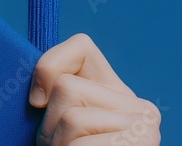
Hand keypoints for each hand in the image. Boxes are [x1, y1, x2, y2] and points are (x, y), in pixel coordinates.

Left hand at [29, 33, 160, 145]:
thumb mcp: (58, 128)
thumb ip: (56, 96)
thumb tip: (39, 94)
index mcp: (119, 96)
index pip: (81, 46)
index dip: (47, 67)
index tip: (37, 102)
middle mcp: (141, 108)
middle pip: (65, 87)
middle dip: (49, 124)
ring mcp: (144, 130)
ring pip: (70, 115)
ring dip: (56, 144)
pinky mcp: (138, 145)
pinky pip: (79, 141)